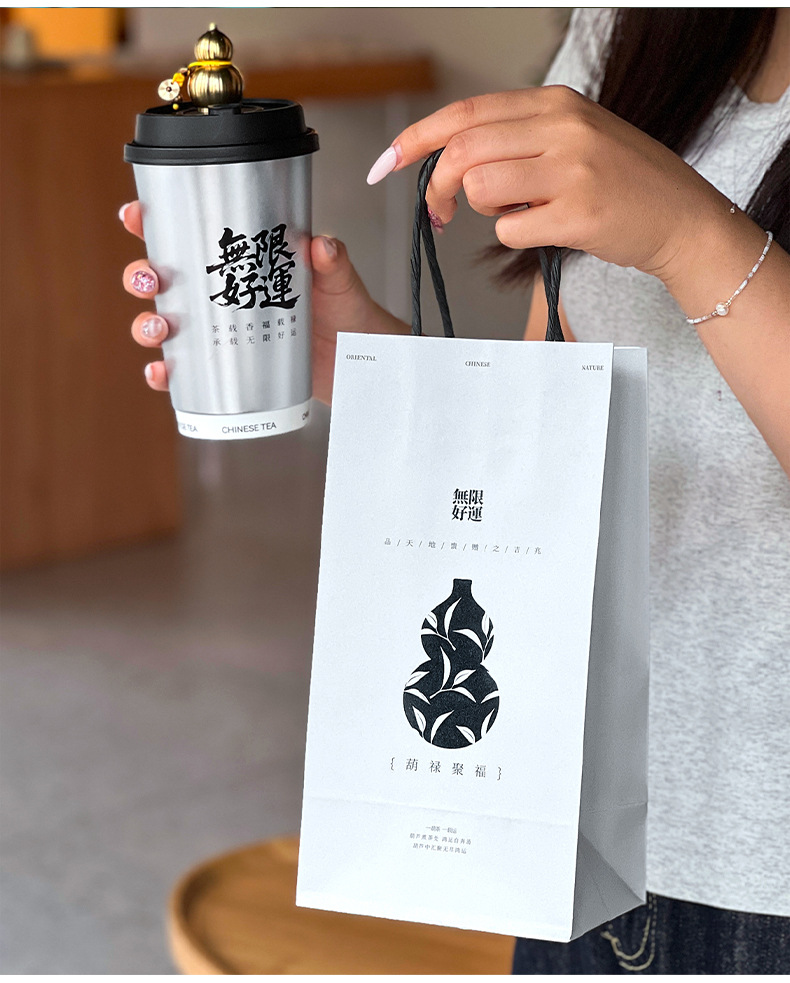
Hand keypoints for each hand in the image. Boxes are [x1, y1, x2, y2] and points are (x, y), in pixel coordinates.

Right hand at [119, 203, 407, 405]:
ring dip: (147, 325)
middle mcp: (222, 295)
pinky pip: (185, 373)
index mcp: (240, 260)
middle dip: (142, 276)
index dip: (153, 223)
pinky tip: (163, 373)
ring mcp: (221, 333)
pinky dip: (166, 374)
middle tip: (149, 280)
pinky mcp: (227, 370)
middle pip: (163, 280)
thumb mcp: (339, 280)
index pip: (189, 234)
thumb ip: (333, 262)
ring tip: (159, 329)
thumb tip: (321, 246)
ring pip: (165, 325)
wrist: (358, 359)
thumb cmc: (345, 309)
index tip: (135, 216)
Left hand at [370, 86, 731, 281]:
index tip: (388, 161)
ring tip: (519, 215)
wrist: (683, 218)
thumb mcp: (574, 138)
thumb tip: (451, 159)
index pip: (466, 113)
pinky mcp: (578, 214)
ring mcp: (572, 170)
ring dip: (483, 213)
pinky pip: (510, 231)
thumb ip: (518, 139)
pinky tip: (548, 230)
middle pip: (463, 151)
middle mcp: (562, 127)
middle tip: (437, 214)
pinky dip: (515, 238)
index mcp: (555, 104)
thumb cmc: (622, 183)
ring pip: (480, 190)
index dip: (418, 138)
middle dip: (436, 187)